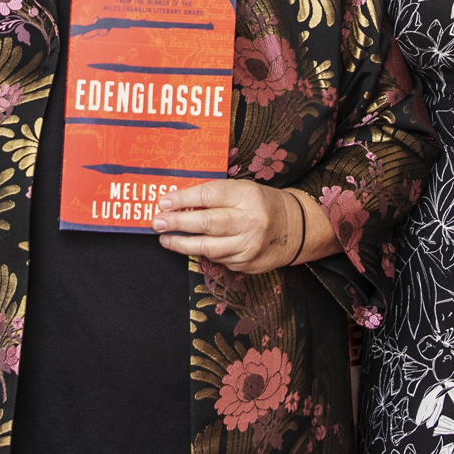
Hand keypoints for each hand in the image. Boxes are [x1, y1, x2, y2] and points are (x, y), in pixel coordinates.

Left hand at [154, 180, 305, 272]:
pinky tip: (191, 247)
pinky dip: (203, 253)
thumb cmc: (261, 204)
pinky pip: (218, 259)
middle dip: (177, 223)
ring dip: (182, 244)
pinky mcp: (248, 263)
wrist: (296, 228)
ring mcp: (249, 245)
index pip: (208, 195)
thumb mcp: (242, 190)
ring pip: (208, 247)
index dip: (182, 199)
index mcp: (247, 195)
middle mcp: (250, 221)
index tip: (162, 202)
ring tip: (165, 239)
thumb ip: (214, 196)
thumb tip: (178, 202)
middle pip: (206, 223)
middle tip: (157, 223)